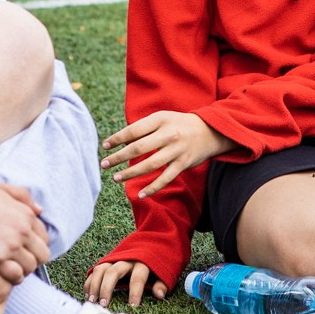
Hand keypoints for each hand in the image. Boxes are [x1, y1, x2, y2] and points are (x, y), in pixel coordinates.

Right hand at [0, 177, 48, 282]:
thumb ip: (22, 196)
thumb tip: (39, 210)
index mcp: (25, 213)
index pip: (44, 236)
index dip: (35, 244)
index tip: (24, 249)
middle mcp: (23, 229)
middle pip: (43, 254)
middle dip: (33, 258)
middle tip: (20, 261)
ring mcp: (11, 245)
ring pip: (31, 267)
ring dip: (23, 269)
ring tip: (12, 269)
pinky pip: (16, 276)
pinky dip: (13, 278)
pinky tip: (4, 275)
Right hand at [85, 257, 167, 307]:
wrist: (152, 241)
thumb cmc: (157, 263)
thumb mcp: (164, 272)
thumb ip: (161, 284)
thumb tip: (159, 295)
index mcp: (143, 262)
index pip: (138, 278)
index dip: (135, 292)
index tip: (132, 306)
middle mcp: (127, 259)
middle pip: (113, 272)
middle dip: (107, 288)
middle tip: (103, 304)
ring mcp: (115, 259)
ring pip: (101, 269)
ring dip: (94, 285)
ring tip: (92, 300)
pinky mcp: (107, 260)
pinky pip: (95, 269)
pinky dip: (89, 281)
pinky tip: (87, 294)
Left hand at [102, 110, 236, 199]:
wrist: (211, 130)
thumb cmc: (179, 124)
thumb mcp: (162, 119)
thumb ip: (143, 128)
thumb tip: (120, 141)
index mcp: (160, 119)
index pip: (133, 130)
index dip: (117, 139)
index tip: (105, 146)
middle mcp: (168, 134)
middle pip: (138, 148)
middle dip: (118, 157)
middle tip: (104, 164)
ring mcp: (176, 150)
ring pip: (149, 165)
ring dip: (130, 173)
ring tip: (116, 178)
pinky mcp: (183, 163)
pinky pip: (165, 178)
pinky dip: (152, 188)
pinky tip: (140, 194)